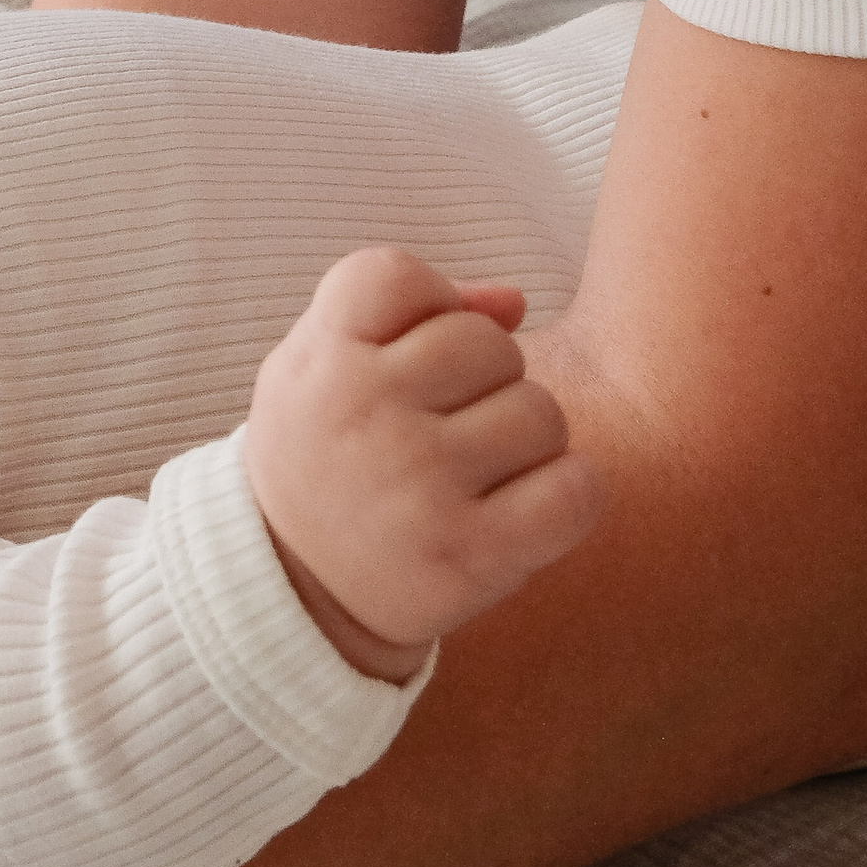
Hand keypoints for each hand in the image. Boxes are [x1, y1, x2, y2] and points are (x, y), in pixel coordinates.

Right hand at [244, 246, 604, 679]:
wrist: (291, 591)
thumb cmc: (323, 455)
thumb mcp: (320, 365)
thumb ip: (403, 311)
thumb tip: (516, 301)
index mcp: (322, 362)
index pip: (397, 275)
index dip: (426, 304)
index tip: (407, 352)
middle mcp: (367, 416)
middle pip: (491, 344)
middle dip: (485, 379)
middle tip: (446, 424)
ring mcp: (420, 486)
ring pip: (542, 414)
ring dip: (526, 441)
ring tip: (478, 471)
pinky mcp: (471, 554)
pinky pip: (575, 490)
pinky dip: (566, 494)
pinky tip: (525, 507)